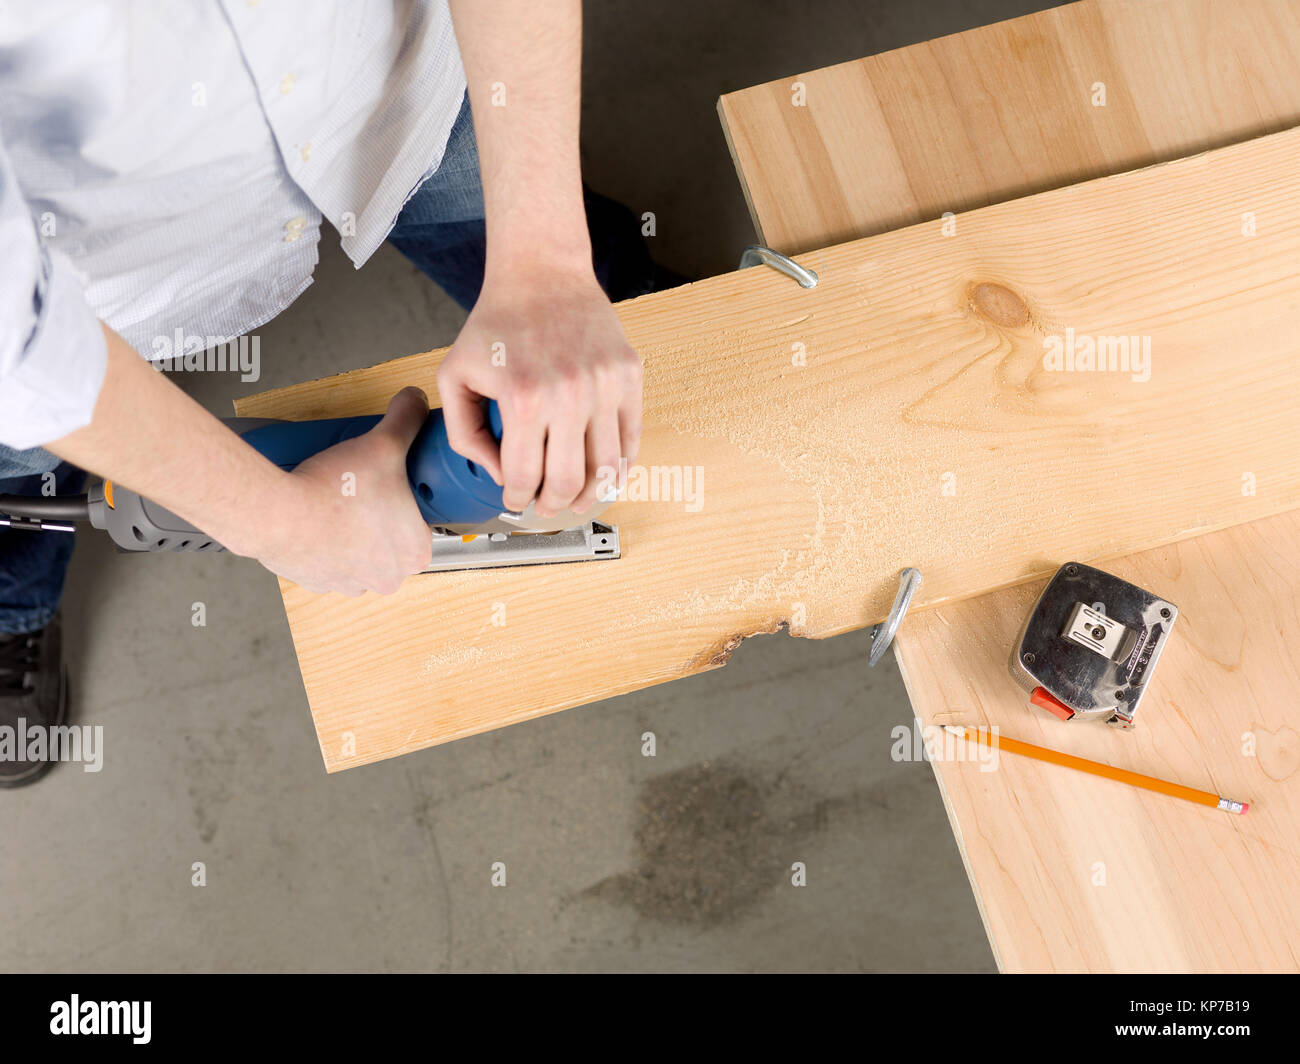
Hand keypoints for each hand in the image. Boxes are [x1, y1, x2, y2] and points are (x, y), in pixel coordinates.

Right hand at [240, 388, 432, 594]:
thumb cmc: (335, 491)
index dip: (409, 503)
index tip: (394, 487)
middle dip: (380, 519)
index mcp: (415, 552)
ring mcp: (350, 584)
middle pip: (392, 542)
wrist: (277, 513)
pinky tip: (319, 520)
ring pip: (360, 555)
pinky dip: (324, 544)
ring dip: (353, 534)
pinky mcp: (316, 582)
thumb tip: (416, 400)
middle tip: (366, 491)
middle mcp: (387, 576)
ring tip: (341, 504)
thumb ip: (406, 418)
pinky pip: (328, 562)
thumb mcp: (384, 442)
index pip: (422, 526)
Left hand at [436, 261, 641, 516]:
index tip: (515, 500)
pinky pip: (632, 439)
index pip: (524, 476)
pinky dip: (619, 465)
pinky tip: (603, 473)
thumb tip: (497, 474)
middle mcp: (569, 395)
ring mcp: (606, 387)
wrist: (542, 273)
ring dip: (589, 493)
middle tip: (544, 505)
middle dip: (552, 505)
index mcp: (524, 399)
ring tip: (575, 497)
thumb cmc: (496, 323)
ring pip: (607, 468)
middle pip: (567, 482)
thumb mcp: (456, 376)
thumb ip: (465, 433)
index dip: (516, 498)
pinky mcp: (630, 377)